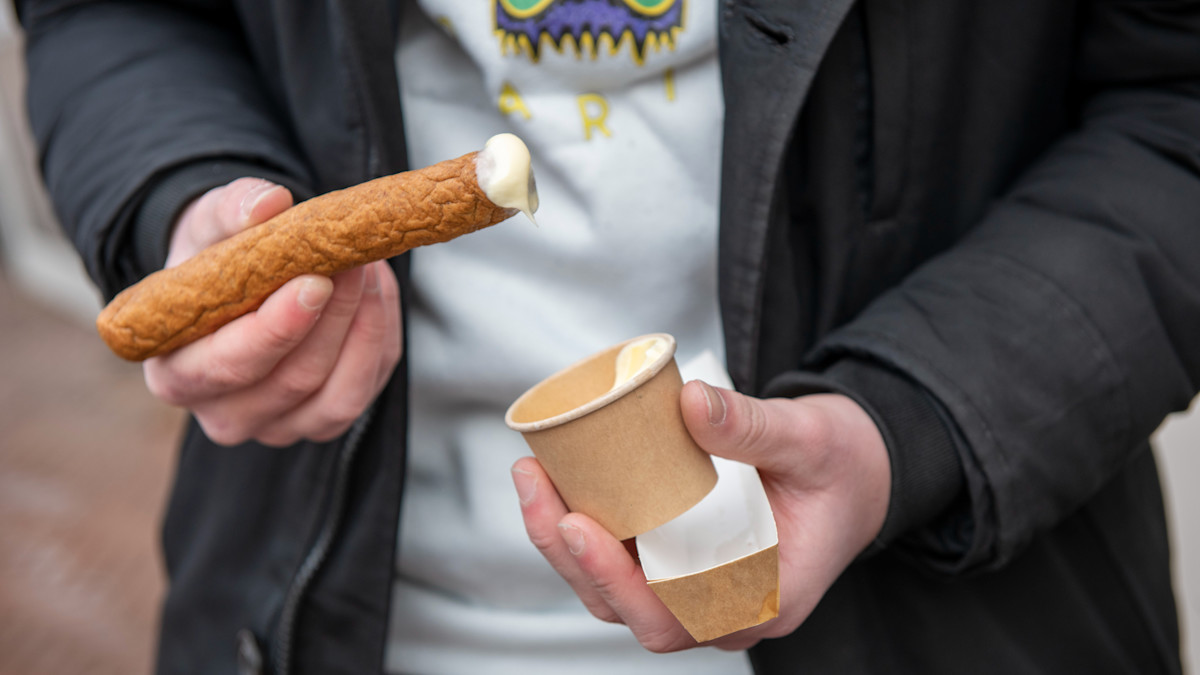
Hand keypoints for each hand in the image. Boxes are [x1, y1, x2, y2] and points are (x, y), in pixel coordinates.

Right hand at [143, 178, 402, 446]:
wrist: (242, 285)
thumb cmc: (217, 259)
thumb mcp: (211, 225)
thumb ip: (231, 210)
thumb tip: (268, 202)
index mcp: (177, 374)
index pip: (229, 365)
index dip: (277, 329)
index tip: (315, 282)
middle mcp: (224, 415)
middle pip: (293, 379)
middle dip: (334, 317)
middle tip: (355, 260)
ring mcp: (279, 427)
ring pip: (338, 396)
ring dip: (364, 329)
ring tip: (368, 269)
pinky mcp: (324, 423)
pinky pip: (366, 389)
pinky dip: (380, 340)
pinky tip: (376, 293)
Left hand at [513, 381, 890, 651]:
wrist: (857, 471)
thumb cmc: (842, 465)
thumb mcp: (810, 438)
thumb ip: (754, 426)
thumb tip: (689, 402)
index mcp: (768, 593)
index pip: (682, 616)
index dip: (622, 585)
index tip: (580, 527)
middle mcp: (728, 607)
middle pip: (635, 611)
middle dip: (575, 559)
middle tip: (539, 489)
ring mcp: (700, 589)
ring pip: (619, 593)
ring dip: (567, 544)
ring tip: (534, 479)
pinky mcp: (680, 563)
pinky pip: (624, 562)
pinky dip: (585, 528)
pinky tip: (557, 482)